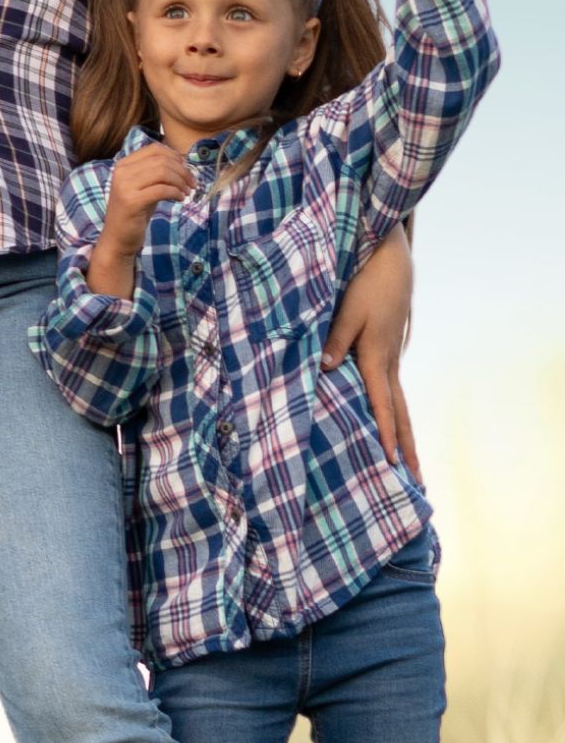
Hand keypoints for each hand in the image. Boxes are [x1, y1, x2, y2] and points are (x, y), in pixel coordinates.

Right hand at [102, 144, 194, 258]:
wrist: (118, 239)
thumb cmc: (134, 214)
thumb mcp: (143, 188)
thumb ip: (155, 173)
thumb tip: (181, 161)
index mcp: (123, 165)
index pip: (154, 149)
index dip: (174, 156)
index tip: (186, 168)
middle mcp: (121, 171)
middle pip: (161, 160)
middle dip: (182, 171)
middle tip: (192, 183)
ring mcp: (125, 186)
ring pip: (162, 172)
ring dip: (180, 182)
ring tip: (187, 192)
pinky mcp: (132, 201)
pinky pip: (161, 190)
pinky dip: (176, 193)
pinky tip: (180, 200)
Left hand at [322, 226, 420, 478]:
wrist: (393, 260)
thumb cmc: (367, 283)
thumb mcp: (347, 309)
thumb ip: (335, 340)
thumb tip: (326, 369)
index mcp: (377, 357)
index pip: (382, 405)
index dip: (385, 434)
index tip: (390, 463)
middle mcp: (390, 362)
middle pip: (401, 414)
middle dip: (407, 449)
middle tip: (417, 482)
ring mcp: (393, 356)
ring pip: (401, 403)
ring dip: (405, 433)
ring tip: (410, 462)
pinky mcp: (390, 349)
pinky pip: (393, 388)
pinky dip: (396, 411)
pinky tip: (393, 421)